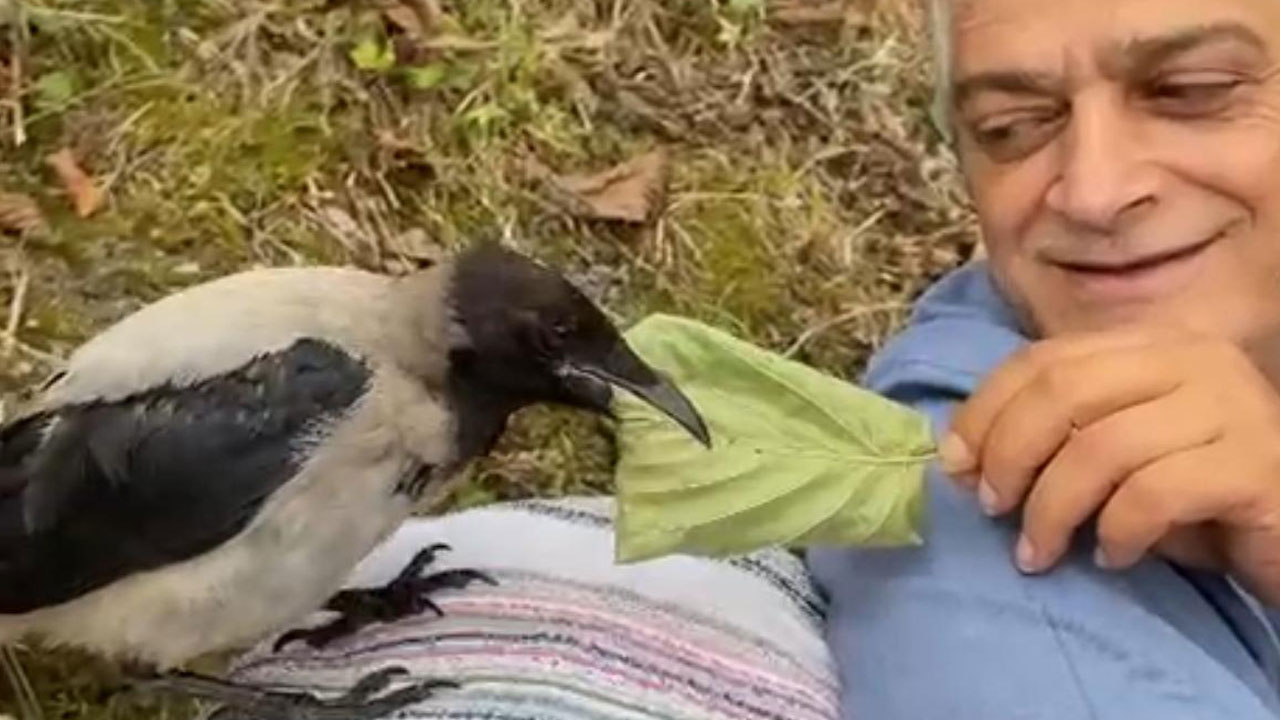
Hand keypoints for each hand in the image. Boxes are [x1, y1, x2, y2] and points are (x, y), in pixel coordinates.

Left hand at [938, 326, 1279, 604]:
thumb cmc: (1194, 503)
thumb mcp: (1109, 463)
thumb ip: (1050, 444)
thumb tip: (957, 458)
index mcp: (1148, 345)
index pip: (1042, 359)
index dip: (985, 410)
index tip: (952, 463)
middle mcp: (1192, 359)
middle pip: (1063, 391)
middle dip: (1009, 454)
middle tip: (991, 509)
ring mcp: (1230, 404)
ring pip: (1101, 446)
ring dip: (1051, 509)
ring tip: (1038, 553)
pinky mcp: (1256, 463)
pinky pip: (1154, 494)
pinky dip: (1116, 531)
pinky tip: (1111, 557)